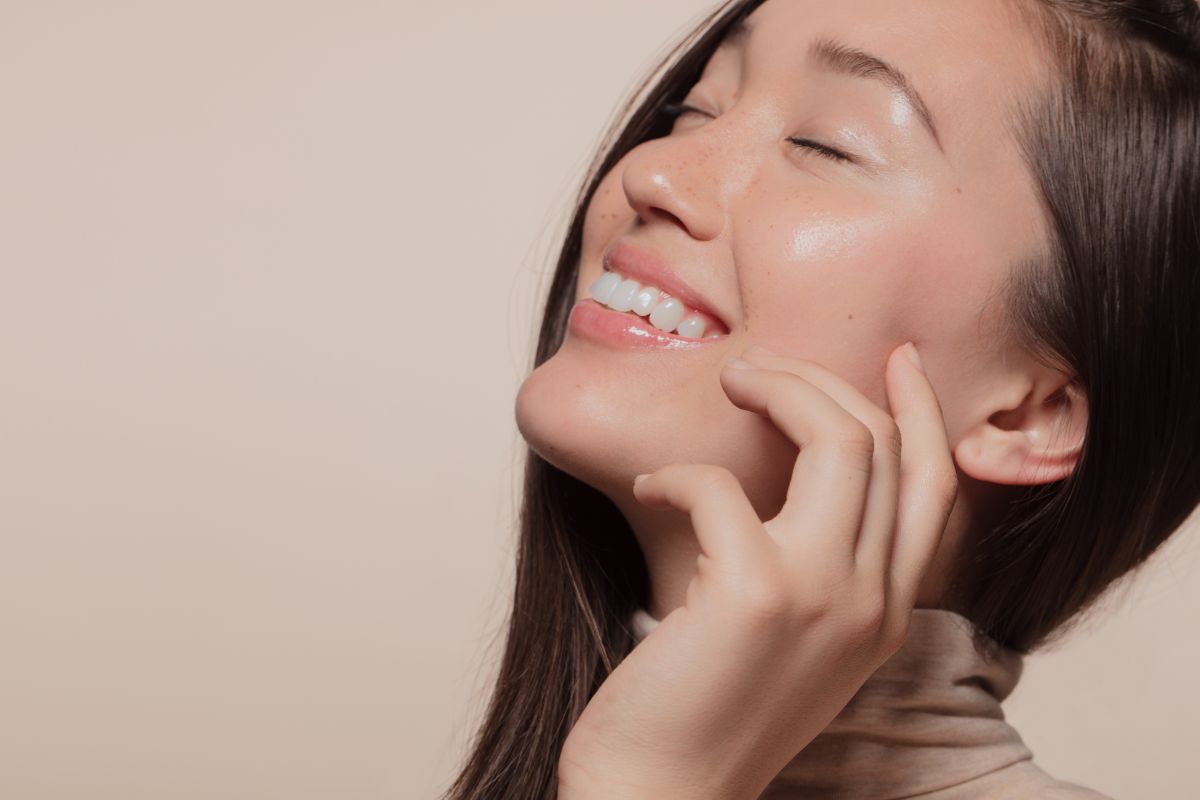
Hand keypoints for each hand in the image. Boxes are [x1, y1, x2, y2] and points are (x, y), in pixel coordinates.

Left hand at [557, 342, 958, 799]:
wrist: (662, 791)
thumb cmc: (709, 706)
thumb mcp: (796, 638)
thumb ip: (818, 565)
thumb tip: (788, 470)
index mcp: (888, 613)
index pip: (937, 487)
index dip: (925, 411)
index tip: (898, 359)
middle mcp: (872, 603)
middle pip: (886, 445)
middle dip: (824, 382)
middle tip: (763, 365)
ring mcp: (821, 597)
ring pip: (838, 441)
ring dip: (777, 390)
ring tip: (731, 384)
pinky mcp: (752, 595)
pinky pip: (722, 486)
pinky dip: (678, 472)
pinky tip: (652, 487)